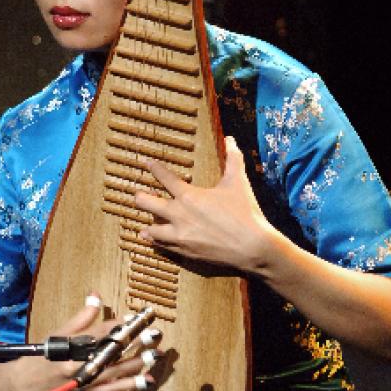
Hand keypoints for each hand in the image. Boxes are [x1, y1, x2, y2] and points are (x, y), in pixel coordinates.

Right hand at [12, 295, 161, 390]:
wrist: (22, 386)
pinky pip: (111, 390)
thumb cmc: (41, 355)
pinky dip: (129, 385)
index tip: (136, 317)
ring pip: (115, 371)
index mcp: (71, 346)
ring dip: (137, 363)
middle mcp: (78, 364)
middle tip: (154, 334)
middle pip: (111, 352)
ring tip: (156, 355)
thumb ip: (81, 317)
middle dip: (134, 343)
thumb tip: (96, 295)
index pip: (100, 332)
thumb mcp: (58, 332)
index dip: (120, 324)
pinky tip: (146, 380)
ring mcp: (83, 382)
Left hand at [134, 135, 275, 274]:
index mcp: (189, 196)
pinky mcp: (186, 252)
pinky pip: (164, 248)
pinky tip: (156, 242)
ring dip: (148, 227)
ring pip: (152, 231)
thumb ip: (233, 158)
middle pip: (147, 204)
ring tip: (143, 227)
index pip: (165, 178)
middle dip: (140, 197)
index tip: (146, 162)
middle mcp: (179, 216)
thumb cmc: (245, 213)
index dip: (154, 168)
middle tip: (137, 195)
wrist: (253, 248)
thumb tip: (230, 138)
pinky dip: (158, 243)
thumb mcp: (238, 182)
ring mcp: (180, 236)